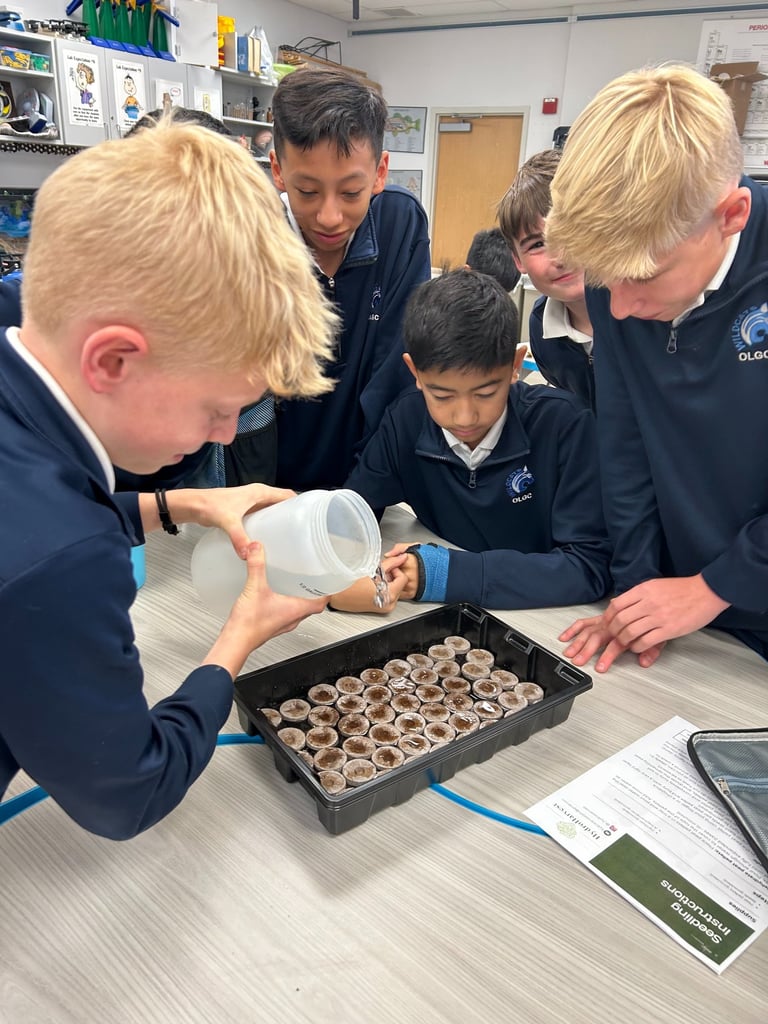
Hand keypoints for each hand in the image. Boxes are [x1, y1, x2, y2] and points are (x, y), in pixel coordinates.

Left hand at [167, 484, 296, 554]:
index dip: (300, 504)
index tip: (311, 518)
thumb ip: (239, 538)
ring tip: (290, 538)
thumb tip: (249, 555)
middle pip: (282, 504)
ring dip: (280, 521)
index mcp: (260, 492)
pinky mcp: (244, 512)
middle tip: (302, 534)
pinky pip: (263, 517)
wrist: (193, 505)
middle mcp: (258, 496)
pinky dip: (268, 525)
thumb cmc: (209, 505)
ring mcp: (251, 504)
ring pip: (272, 511)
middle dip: (292, 516)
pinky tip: (269, 539)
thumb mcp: (228, 521)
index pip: (287, 495)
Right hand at [203, 542, 326, 676]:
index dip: (327, 592)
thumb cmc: (249, 624)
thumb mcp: (254, 588)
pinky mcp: (272, 625)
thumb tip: (257, 549)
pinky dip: (286, 603)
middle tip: (312, 579)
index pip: (321, 603)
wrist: (235, 641)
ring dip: (300, 598)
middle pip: (312, 606)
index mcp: (296, 610)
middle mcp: (292, 619)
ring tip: (295, 584)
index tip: (328, 582)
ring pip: (299, 611)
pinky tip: (275, 595)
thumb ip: (256, 565)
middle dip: (313, 592)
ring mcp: (283, 624)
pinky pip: (286, 613)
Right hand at [329, 553, 409, 612]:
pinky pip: (387, 595)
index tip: (386, 567)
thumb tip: (402, 558)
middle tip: (377, 573)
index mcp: (389, 596)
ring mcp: (384, 607)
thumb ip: (391, 563)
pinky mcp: (380, 608)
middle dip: (391, 576)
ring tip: (373, 579)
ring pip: (394, 589)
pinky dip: (383, 588)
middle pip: (399, 584)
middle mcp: (389, 604)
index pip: (403, 578)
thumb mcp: (373, 569)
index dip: (395, 570)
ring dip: (387, 582)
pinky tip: (372, 585)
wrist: (337, 596)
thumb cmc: (349, 585)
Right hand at [559, 614, 665, 673]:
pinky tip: (566, 636)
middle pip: (598, 635)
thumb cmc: (660, 617)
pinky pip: (586, 621)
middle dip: (587, 649)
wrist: (663, 599)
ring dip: (578, 641)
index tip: (600, 667)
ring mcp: (608, 619)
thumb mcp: (663, 635)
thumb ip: (652, 649)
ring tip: (569, 652)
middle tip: (579, 660)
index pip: (616, 643)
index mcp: (630, 628)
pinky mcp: (602, 617)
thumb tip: (644, 661)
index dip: (607, 656)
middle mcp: (617, 623)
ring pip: (590, 628)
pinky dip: (575, 628)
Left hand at [603, 575, 729, 651]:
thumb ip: (637, 595)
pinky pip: (645, 642)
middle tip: (613, 636)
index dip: (608, 617)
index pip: (616, 605)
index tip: (607, 623)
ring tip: (624, 643)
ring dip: (623, 641)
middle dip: (612, 631)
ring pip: (630, 632)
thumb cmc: (682, 589)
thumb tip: (617, 604)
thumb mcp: (655, 585)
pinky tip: (637, 647)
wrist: (707, 591)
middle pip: (620, 620)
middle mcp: (649, 603)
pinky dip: (637, 647)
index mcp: (644, 590)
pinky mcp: (669, 630)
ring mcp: (659, 617)